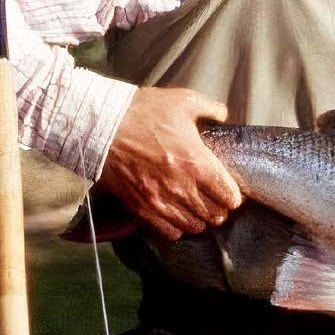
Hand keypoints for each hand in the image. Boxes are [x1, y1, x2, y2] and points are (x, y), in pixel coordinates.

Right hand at [96, 86, 242, 243]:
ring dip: (199, 219)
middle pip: (215, 216)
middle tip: (214, 200)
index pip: (229, 196)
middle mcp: (181, 187)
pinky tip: (175, 216)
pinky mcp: (140, 209)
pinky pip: (168, 233)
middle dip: (219, 209)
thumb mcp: (183, 100)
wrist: (101, 125)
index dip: (234, 196)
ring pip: (194, 227)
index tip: (230, 191)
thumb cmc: (142, 111)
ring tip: (196, 209)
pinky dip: (176, 228)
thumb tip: (223, 116)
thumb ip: (211, 108)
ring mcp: (160, 201)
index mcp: (197, 162)